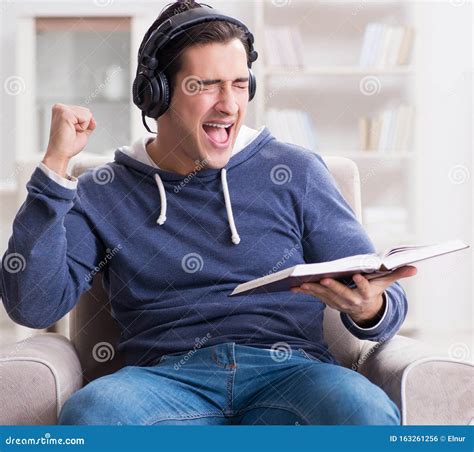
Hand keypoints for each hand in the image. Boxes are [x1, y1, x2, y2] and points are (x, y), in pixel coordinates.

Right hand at [42, 104, 95, 175]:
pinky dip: (82, 127)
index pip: (84, 112)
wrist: (60, 153)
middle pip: (87, 111)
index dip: (83, 125)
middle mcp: (60, 107)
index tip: (72, 132)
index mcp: (62, 110)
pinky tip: (72, 131)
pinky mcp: (65, 113)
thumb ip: (88, 124)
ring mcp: (62, 109)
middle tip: (72, 132)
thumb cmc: (68, 145)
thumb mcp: (82, 132)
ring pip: (87, 113)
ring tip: (71, 131)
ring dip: (83, 126)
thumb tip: (93, 118)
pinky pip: (86, 117)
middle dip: (83, 125)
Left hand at [290, 265, 416, 325]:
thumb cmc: (374, 290)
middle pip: (341, 294)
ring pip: (325, 296)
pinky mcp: (328, 301)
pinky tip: (293, 287)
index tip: (357, 275)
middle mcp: (352, 301)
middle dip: (332, 286)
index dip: (361, 283)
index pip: (365, 289)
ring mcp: (338, 303)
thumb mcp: (386, 283)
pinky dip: (305, 292)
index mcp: (366, 295)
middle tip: (323, 278)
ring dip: (313, 290)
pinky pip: (315, 297)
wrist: (364, 310)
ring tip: (303, 282)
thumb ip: (397, 274)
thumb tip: (415, 268)